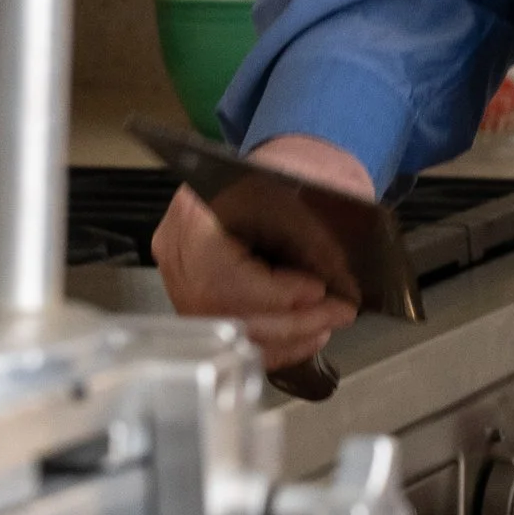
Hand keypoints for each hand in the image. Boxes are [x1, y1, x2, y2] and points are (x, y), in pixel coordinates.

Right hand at [153, 131, 373, 373]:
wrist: (270, 172)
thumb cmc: (289, 173)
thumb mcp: (308, 191)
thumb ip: (316, 239)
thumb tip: (335, 285)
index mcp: (195, 211)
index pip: (221, 273)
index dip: (272, 293)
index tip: (319, 291)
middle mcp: (175, 249)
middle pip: (221, 309)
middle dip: (287, 322)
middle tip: (338, 315)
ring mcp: (178, 278)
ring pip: (225, 330)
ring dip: (283, 338)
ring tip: (326, 326)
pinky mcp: (193, 298)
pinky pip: (228, 334)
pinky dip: (270, 342)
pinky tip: (304, 335)